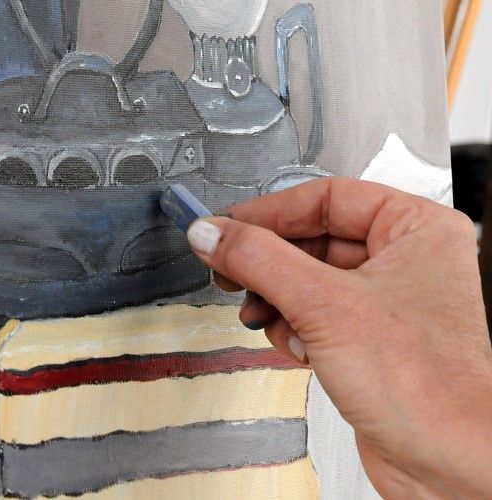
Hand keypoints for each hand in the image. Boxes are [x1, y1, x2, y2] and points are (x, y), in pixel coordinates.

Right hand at [186, 177, 491, 499]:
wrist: (451, 468)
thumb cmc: (429, 388)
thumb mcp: (325, 305)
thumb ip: (259, 259)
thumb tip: (213, 232)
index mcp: (417, 228)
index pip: (327, 197)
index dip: (271, 212)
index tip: (227, 224)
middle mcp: (409, 259)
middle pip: (315, 239)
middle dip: (271, 263)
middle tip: (229, 267)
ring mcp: (392, 303)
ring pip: (312, 280)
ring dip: (279, 299)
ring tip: (260, 313)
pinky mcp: (375, 344)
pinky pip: (320, 316)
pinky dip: (297, 328)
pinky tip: (294, 345)